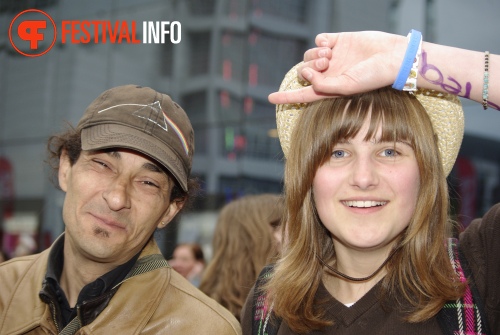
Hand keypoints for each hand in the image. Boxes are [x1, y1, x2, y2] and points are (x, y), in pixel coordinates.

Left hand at [268, 31, 406, 103]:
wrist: (392, 57)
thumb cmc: (373, 77)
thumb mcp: (346, 87)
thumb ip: (323, 85)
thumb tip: (306, 75)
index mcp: (330, 89)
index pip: (303, 94)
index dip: (286, 96)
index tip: (270, 98)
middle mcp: (329, 74)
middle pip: (304, 71)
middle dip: (308, 68)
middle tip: (324, 65)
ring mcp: (334, 57)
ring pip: (309, 55)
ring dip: (314, 54)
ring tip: (329, 55)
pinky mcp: (339, 41)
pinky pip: (319, 39)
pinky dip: (320, 41)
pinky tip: (330, 44)